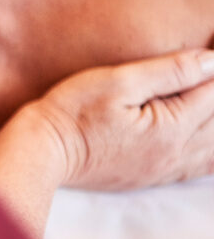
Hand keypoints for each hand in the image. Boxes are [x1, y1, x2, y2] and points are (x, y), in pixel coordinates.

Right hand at [27, 49, 213, 189]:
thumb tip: (211, 61)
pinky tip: (211, 141)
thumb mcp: (117, 82)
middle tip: (211, 74)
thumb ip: (168, 72)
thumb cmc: (72, 111)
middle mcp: (175, 153)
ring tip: (211, 100)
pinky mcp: (151, 176)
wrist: (42, 151)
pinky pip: (199, 169)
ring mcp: (163, 169)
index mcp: (171, 127)